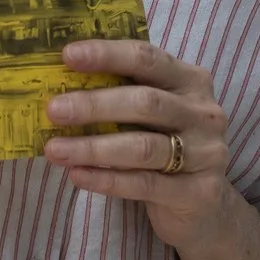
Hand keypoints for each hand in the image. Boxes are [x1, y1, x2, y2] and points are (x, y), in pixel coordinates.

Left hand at [43, 40, 252, 259]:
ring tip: (55, 150)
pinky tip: (78, 176)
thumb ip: (122, 94)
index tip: (67, 55)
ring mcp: (205, 153)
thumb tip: (60, 83)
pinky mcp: (198, 192)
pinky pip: (145, 184)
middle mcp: (203, 113)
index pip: (148, 59)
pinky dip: (107, 180)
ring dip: (93, 148)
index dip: (107, 55)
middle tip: (54, 110)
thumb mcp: (155, 115)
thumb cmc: (168, 147)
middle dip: (94, 105)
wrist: (206, 205)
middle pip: (146, 102)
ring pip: (143, 147)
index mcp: (191, 81)